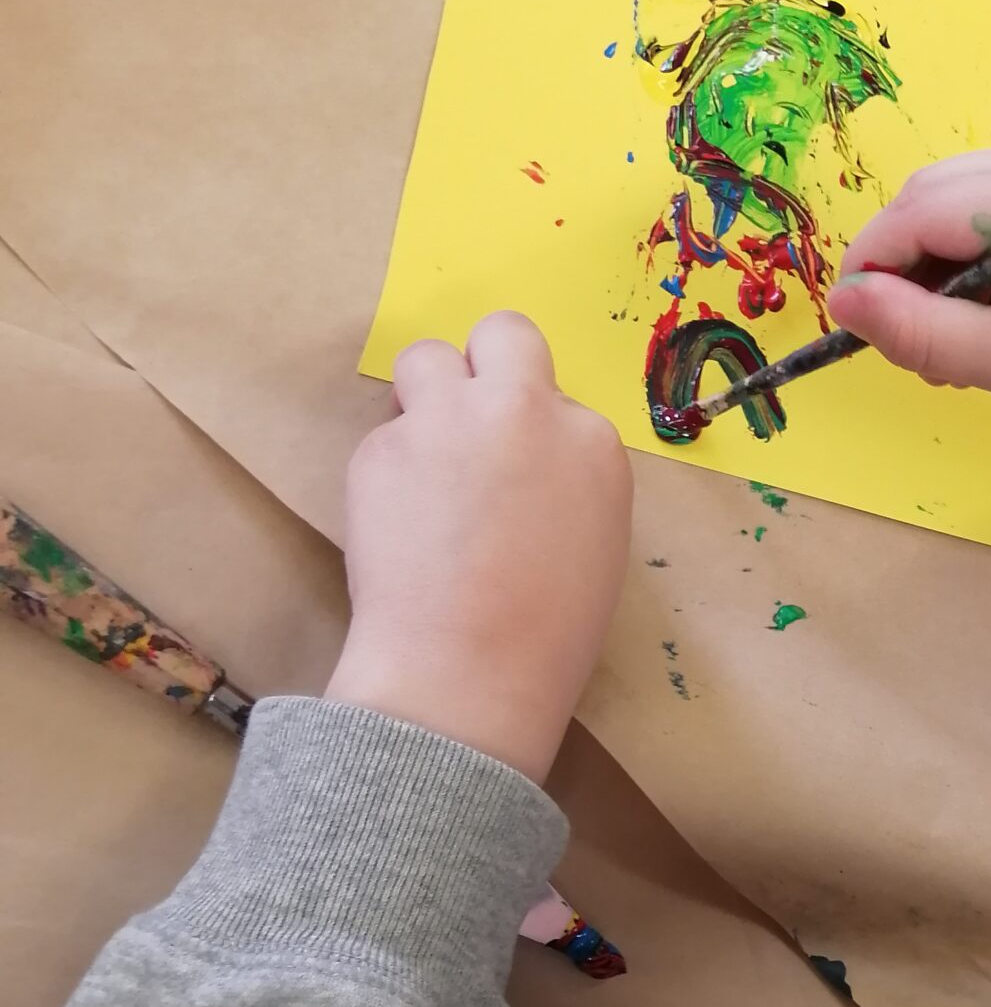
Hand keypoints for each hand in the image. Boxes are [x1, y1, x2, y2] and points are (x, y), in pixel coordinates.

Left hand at [328, 312, 632, 784]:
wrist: (468, 672)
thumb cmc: (547, 636)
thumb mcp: (594, 545)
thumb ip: (565, 478)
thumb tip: (524, 462)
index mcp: (592, 443)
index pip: (557, 398)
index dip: (531, 431)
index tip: (516, 474)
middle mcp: (523, 412)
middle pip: (502, 334)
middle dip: (484, 365)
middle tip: (468, 421)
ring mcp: (447, 421)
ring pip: (424, 359)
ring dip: (423, 397)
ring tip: (423, 464)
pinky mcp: (380, 447)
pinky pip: (383, 436)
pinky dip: (387, 471)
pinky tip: (396, 528)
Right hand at [827, 136, 990, 474]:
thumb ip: (918, 331)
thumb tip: (842, 303)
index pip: (920, 210)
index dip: (873, 266)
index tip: (857, 328)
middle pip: (931, 196)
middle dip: (906, 270)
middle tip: (920, 351)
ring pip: (951, 200)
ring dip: (934, 268)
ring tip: (959, 343)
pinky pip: (985, 206)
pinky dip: (968, 258)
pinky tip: (988, 312)